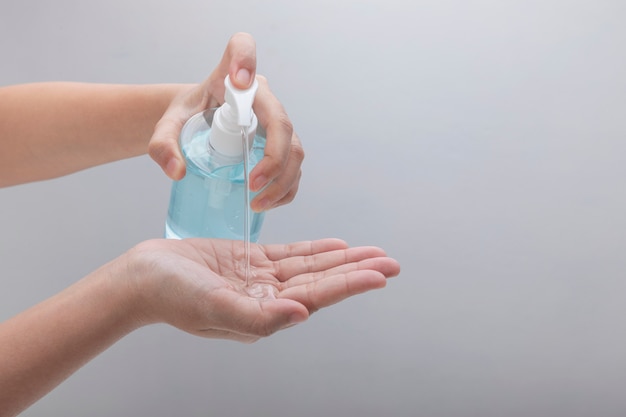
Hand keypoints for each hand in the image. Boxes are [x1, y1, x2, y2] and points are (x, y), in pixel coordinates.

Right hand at [126, 238, 399, 341]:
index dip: (351, 283)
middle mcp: (268, 298)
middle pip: (323, 282)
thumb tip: (301, 315)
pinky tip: (335, 246)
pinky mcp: (249, 261)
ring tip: (372, 252)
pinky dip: (314, 251)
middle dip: (358, 271)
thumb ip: (258, 315)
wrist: (141, 277)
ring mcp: (260, 279)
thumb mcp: (213, 306)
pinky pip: (290, 255)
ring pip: (311, 267)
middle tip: (392, 262)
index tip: (381, 273)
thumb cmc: (171, 296)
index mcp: (264, 314)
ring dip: (342, 259)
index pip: (317, 296)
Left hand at [149, 32, 302, 211]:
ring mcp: (275, 122)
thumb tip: (178, 171)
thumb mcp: (167, 127)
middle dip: (274, 159)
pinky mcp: (281, 145)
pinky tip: (268, 203)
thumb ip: (162, 144)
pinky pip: (294, 166)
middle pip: (282, 122)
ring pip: (294, 149)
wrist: (198, 125)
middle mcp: (261, 98)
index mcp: (231, 78)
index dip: (245, 59)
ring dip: (283, 181)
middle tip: (251, 186)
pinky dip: (286, 188)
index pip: (242, 49)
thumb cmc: (186, 118)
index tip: (238, 81)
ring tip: (257, 204)